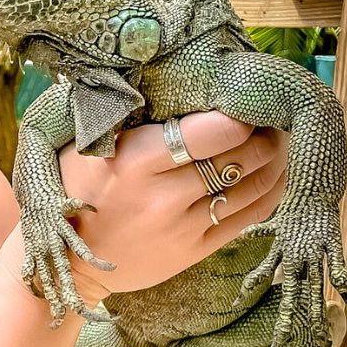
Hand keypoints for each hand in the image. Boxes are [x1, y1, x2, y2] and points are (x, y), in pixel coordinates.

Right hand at [57, 111, 287, 295]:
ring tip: (279, 143)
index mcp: (136, 160)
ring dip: (275, 162)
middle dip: (266, 134)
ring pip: (252, 188)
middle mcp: (163, 196)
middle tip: (271, 119)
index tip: (246, 102)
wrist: (68, 260)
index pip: (214, 131)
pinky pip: (247, 220)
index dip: (241, 114)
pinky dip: (270, 194)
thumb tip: (187, 86)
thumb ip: (136, 121)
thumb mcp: (91, 146)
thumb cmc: (76, 188)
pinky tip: (275, 176)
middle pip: (241, 157)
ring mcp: (181, 228)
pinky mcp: (192, 252)